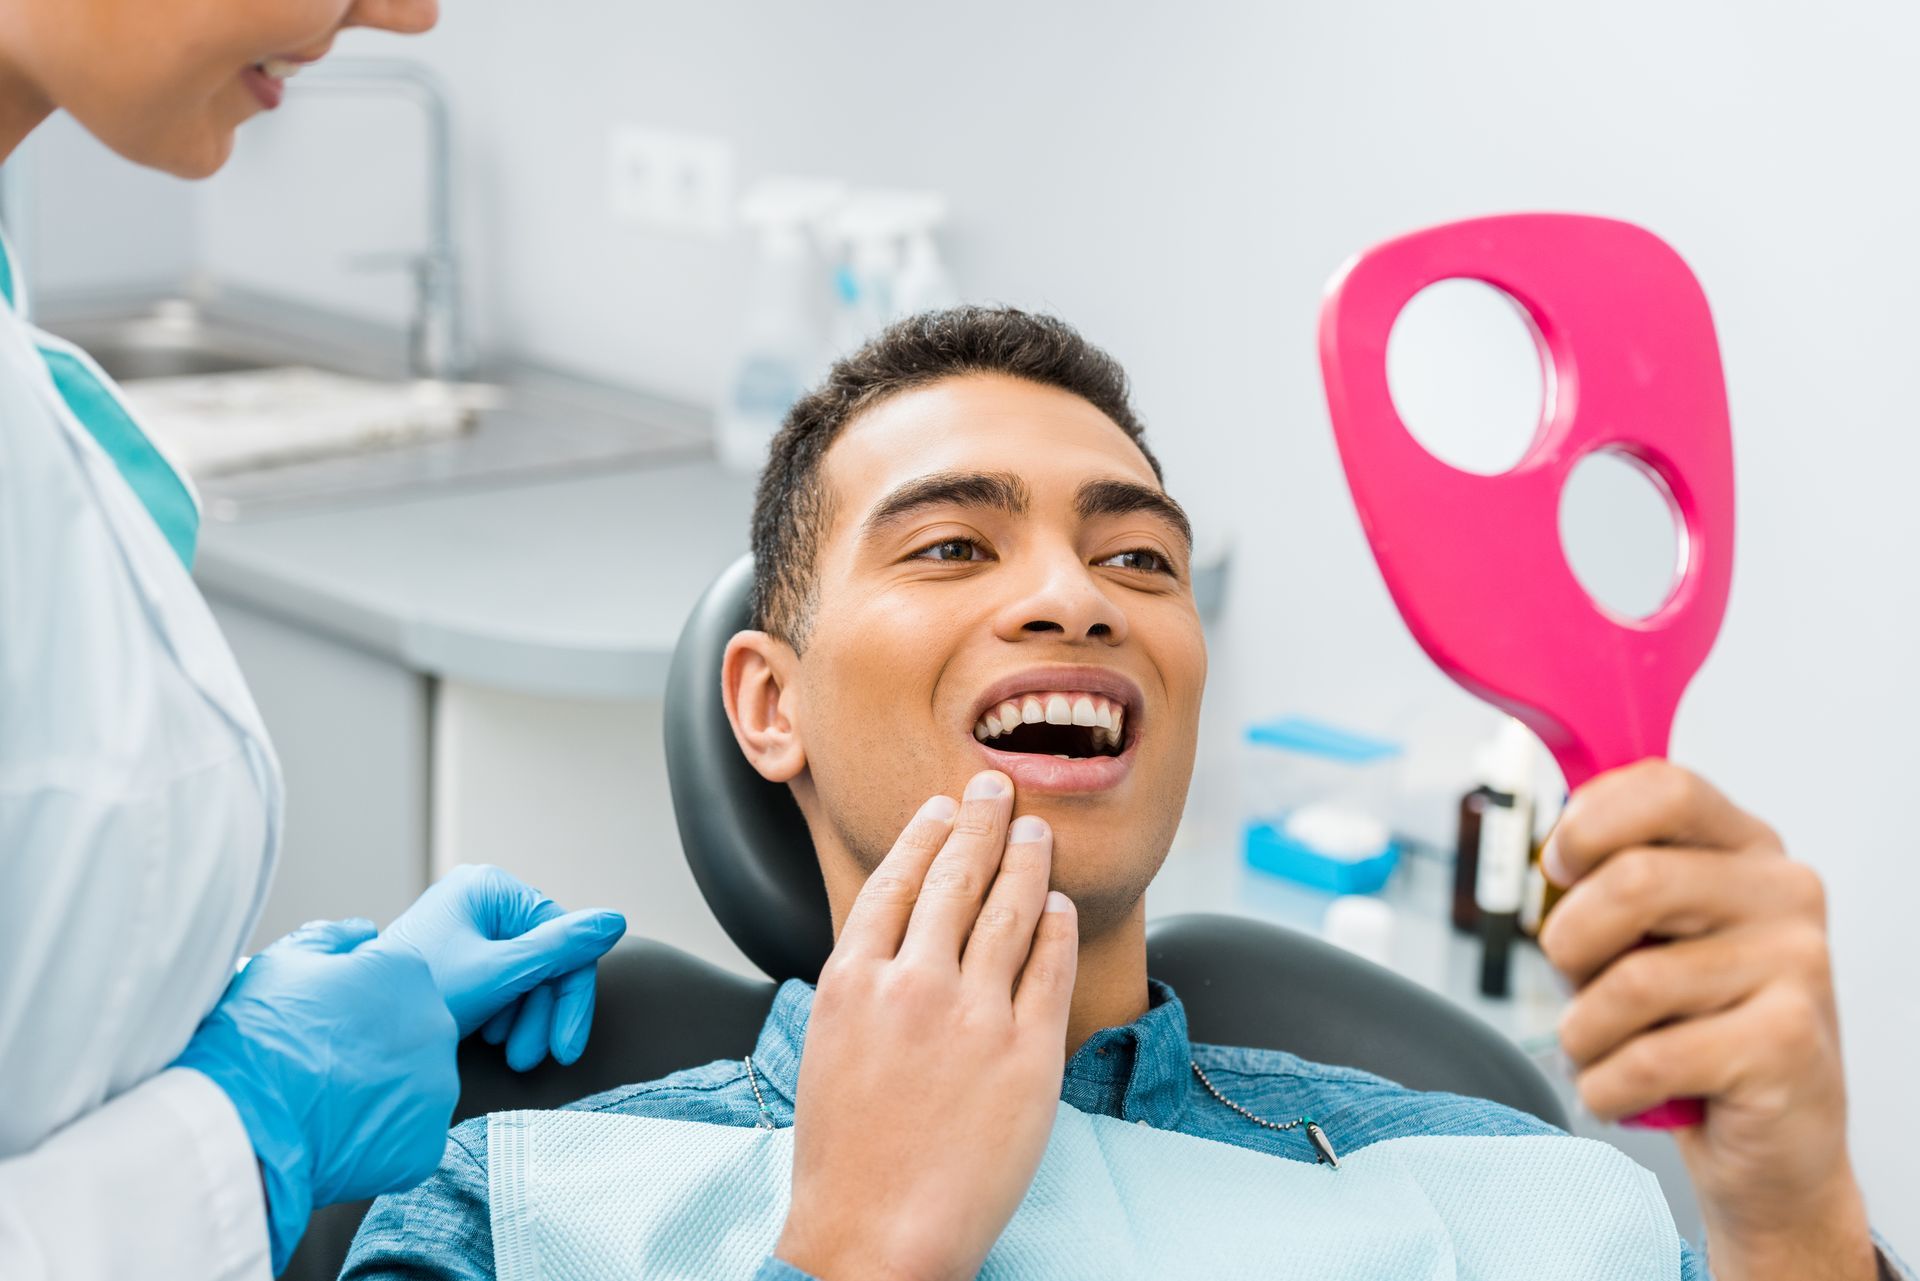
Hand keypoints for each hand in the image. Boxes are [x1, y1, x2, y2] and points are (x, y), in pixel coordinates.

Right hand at [173, 919, 459, 1271]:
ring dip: (381, 1095)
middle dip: (375, 1050)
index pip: (396, 985)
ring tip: (328, 1105)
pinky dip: (379, 1141)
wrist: (240, 1117)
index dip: (356, 1009)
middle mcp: (437, 1024)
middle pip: (411, 1035)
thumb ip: (334, 938)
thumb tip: (363, 933)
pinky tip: (339, 1137)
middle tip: (325, 1068)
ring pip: (415, 1087)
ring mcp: (437, 1087)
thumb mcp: (283, 961)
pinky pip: (409, 1139)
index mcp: (408, 974)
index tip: (325, 1029)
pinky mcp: (426, 1143)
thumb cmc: (256, 1035)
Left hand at [385, 864, 627, 1068]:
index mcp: (490, 887)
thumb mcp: (499, 974)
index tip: (566, 1048)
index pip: (561, 938)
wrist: (359, 1032)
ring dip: (525, 1018)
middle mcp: (481, 897)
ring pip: (525, 973)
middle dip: (541, 1013)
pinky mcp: (458, 952)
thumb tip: (616, 920)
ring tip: (507, 1053)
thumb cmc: (423, 995)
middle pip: (543, 957)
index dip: (571, 996)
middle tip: (530, 1059)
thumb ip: (561, 949)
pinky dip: (505, 1011)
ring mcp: (468, 924)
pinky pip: (503, 979)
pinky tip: (492, 1037)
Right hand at [775, 770, 1077, 1280]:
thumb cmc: (846, 1155)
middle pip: (957, 877)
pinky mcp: (1027, 1052)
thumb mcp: (829, 1047)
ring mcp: (974, 1015)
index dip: (927, 835)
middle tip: (1000, 785)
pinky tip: (1062, 905)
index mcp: (854, 980)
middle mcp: (913, 984)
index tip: (946, 806)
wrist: (879, 1234)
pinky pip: (1051, 967)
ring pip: (1011, 909)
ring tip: (1038, 830)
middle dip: (983, 821)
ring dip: (1028, 860)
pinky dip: (1059, 927)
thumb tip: (898, 940)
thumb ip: (863, 984)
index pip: (897, 881)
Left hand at [1539, 761, 1877, 1279]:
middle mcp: (1783, 894)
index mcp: (1746, 848)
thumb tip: (1554, 852)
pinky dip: (1605, 1085)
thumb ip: (1615, 875)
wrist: (1774, 1142)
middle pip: (1632, 881)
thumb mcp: (1656, 933)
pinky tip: (1619, 1091)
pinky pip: (1647, 1058)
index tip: (1559, 870)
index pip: (1664, 788)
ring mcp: (1796, 966)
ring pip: (1630, 981)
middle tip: (1574, 982)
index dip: (1588, 825)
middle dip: (1568, 944)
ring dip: (1583, 1032)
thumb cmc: (1696, 1026)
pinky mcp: (1786, 1044)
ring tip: (1599, 1050)